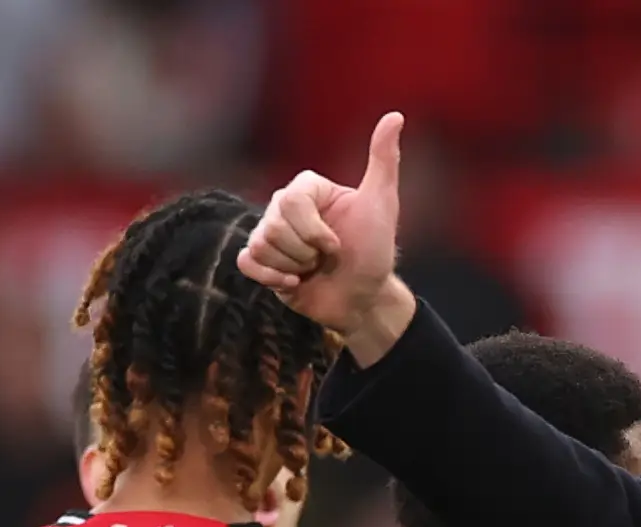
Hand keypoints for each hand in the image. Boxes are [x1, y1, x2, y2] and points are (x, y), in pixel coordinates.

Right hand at [237, 112, 419, 361]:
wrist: (362, 298)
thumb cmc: (374, 251)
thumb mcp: (382, 204)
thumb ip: (384, 160)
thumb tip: (395, 116)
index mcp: (308, 189)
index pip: (291, 200)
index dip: (314, 231)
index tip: (337, 244)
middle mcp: (285, 207)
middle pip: (274, 225)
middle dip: (305, 251)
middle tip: (325, 258)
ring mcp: (271, 233)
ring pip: (261, 245)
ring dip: (293, 266)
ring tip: (313, 268)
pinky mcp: (261, 260)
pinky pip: (246, 261)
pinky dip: (269, 277)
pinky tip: (293, 282)